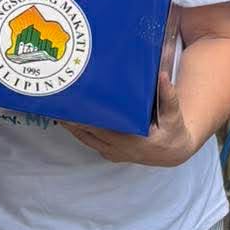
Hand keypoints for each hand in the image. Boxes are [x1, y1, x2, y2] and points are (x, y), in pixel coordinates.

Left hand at [61, 71, 200, 166]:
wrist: (173, 152)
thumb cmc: (173, 131)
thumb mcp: (174, 115)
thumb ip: (168, 96)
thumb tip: (163, 77)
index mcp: (132, 141)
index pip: (102, 129)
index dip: (85, 120)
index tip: (73, 107)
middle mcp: (119, 150)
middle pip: (88, 133)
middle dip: (71, 120)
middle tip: (56, 102)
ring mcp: (112, 153)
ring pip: (85, 139)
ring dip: (71, 125)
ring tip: (55, 108)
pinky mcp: (109, 153)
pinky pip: (89, 141)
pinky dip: (78, 130)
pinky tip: (68, 118)